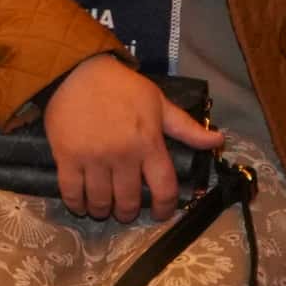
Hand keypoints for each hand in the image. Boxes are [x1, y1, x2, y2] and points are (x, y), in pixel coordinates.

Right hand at [37, 57, 214, 223]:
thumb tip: (218, 141)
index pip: (164, 188)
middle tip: (125, 212)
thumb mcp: (159, 103)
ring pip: (100, 201)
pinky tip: (80, 205)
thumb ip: (187, 128)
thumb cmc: (121, 87)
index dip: (164, 208)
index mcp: (148, 143)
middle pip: (129, 201)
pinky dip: (76, 204)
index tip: (161, 214)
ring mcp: (93, 158)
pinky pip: (71, 192)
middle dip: (128, 212)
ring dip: (102, 211)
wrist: (77, 71)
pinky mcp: (67, 157)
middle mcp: (123, 156)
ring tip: (102, 209)